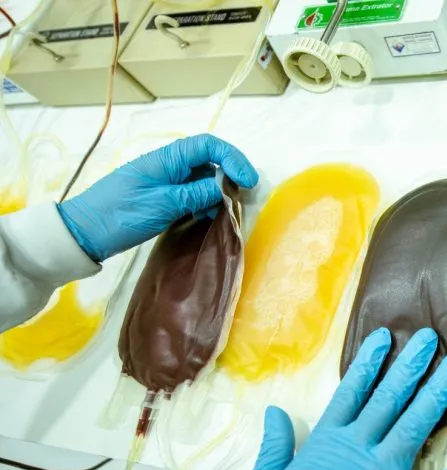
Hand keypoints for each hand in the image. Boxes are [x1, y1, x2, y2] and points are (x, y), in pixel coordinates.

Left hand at [56, 134, 258, 261]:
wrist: (84, 233)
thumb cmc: (121, 215)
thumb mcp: (163, 205)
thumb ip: (197, 194)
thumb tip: (225, 188)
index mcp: (167, 159)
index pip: (209, 145)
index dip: (233, 159)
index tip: (247, 181)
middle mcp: (169, 165)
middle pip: (209, 160)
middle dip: (230, 176)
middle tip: (242, 198)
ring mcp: (166, 181)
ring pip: (203, 178)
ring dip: (218, 192)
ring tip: (224, 212)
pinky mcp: (162, 197)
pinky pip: (192, 193)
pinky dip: (205, 203)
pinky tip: (207, 217)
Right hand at [230, 328, 446, 469]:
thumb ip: (275, 447)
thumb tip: (275, 411)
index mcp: (324, 445)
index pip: (352, 392)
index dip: (370, 363)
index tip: (385, 337)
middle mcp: (357, 452)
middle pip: (390, 398)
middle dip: (412, 365)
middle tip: (432, 337)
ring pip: (416, 424)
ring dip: (438, 391)